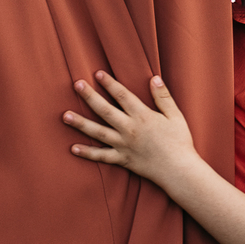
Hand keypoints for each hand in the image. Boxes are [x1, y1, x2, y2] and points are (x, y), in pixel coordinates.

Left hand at [64, 72, 196, 186]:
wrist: (178, 170)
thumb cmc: (179, 141)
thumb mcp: (175, 115)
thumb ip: (163, 97)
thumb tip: (154, 78)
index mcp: (142, 116)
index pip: (122, 95)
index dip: (110, 83)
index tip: (98, 73)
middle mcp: (129, 129)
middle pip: (105, 110)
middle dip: (89, 96)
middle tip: (76, 84)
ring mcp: (123, 145)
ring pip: (97, 132)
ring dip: (81, 123)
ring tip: (65, 115)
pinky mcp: (122, 159)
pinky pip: (101, 156)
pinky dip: (87, 153)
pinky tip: (73, 148)